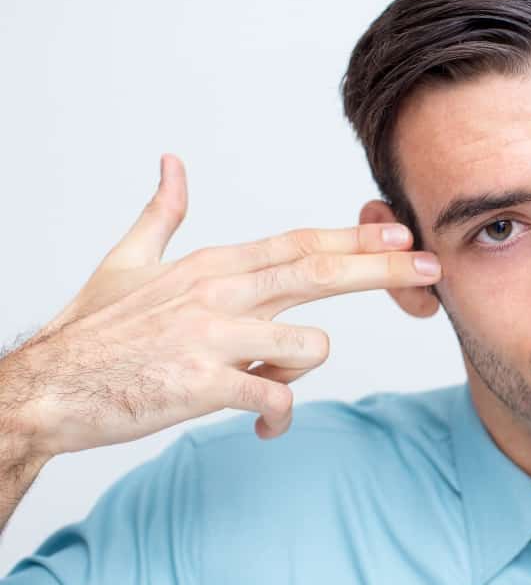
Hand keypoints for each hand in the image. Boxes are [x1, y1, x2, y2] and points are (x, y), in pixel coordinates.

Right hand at [7, 154, 441, 456]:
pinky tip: (261, 420)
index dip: (356, 238)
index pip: (300, 243)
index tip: (402, 234)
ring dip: (304, 368)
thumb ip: (162, 213)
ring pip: (309, 346)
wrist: (46, 388)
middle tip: (431, 267)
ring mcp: (213, 337)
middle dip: (383, 268)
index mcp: (213, 264)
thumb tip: (173, 164)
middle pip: (319, 272)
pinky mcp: (203, 385)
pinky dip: (278, 413)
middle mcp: (220, 292)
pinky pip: (272, 398)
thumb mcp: (127, 260)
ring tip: (266, 381)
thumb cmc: (93, 330)